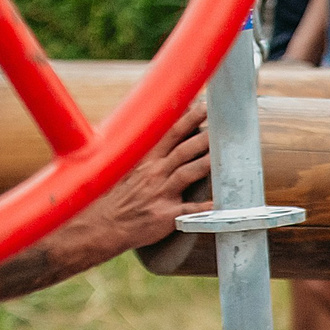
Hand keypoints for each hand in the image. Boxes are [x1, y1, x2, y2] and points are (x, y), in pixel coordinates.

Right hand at [85, 108, 214, 249]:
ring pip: (186, 173)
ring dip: (205, 163)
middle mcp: (155, 173)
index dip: (188, 118)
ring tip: (223, 155)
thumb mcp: (133, 168)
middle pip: (182, 149)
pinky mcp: (166, 215)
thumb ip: (153, 152)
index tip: (204, 105)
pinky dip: (202, 208)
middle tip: (222, 123)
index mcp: (148, 160)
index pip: (170, 133)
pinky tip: (218, 205)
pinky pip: (187, 211)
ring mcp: (161, 193)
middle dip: (202, 135)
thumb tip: (169, 132)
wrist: (106, 224)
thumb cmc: (125, 196)